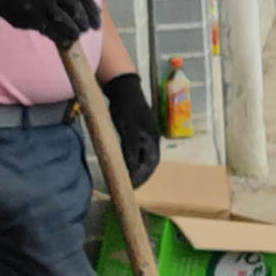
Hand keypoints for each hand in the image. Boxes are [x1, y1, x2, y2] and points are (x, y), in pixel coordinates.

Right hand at [0, 0, 101, 49]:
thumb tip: (97, 14)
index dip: (93, 13)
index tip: (97, 26)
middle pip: (76, 8)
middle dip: (83, 23)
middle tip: (85, 31)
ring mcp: (42, 2)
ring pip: (65, 21)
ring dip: (73, 32)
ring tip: (75, 37)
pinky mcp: (33, 15)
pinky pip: (51, 30)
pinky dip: (61, 39)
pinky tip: (66, 44)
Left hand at [101, 69, 162, 183]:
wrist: (124, 88)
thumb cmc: (126, 108)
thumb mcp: (127, 130)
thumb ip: (130, 150)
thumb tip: (132, 170)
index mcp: (152, 140)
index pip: (150, 164)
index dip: (142, 177)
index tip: (132, 187)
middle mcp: (151, 139)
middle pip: (149, 162)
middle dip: (141, 175)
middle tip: (130, 187)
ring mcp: (145, 135)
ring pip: (143, 157)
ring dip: (137, 169)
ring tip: (128, 180)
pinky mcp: (138, 131)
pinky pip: (138, 150)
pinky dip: (133, 160)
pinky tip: (126, 164)